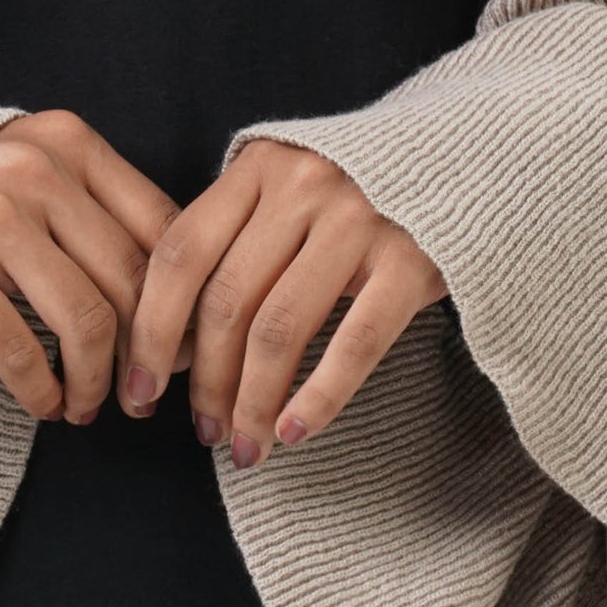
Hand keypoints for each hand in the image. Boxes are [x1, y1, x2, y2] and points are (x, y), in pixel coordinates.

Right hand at [0, 109, 182, 424]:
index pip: (161, 226)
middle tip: (143, 394)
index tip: (183, 349)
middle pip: (129, 279)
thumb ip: (96, 214)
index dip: (182, 301)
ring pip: (84, 318)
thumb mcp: (30, 176)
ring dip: (97, 380)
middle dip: (147, 353)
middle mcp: (32, 166)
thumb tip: (177, 304)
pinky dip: (43, 391)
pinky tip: (46, 405)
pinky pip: (19, 348)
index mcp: (67, 140)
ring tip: (89, 404)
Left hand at [124, 138, 447, 468]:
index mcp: (258, 167)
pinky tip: (293, 433)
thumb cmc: (355, 190)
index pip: (181, 254)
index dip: (153, 329)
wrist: (467, 160)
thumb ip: (233, 239)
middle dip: (206, 382)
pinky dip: (318, 398)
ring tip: (246, 447)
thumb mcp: (286, 189)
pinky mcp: (413, 260)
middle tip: (203, 431)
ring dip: (253, 402)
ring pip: (280, 330)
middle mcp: (303, 185)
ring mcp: (361, 219)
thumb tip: (174, 343)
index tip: (140, 388)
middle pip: (227, 302)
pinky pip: (355, 344)